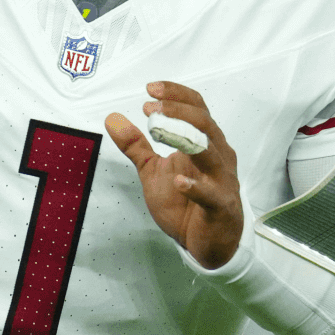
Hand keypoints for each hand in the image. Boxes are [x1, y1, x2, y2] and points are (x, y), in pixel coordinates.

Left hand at [105, 81, 242, 269]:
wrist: (208, 244)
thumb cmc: (186, 204)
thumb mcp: (153, 171)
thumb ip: (136, 145)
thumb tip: (112, 119)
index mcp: (204, 142)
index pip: (197, 108)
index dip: (175, 95)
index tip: (150, 89)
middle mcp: (218, 155)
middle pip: (205, 123)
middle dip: (178, 110)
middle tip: (151, 107)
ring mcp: (222, 180)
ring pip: (211, 152)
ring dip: (185, 138)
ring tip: (159, 129)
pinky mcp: (220, 206)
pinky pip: (211, 193)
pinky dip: (195, 187)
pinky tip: (179, 182)